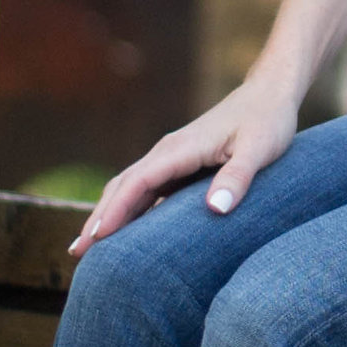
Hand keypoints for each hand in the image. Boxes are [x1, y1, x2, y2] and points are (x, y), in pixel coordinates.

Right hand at [70, 75, 302, 252]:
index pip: (138, 182)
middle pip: (123, 186)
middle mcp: (167, 152)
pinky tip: (123, 231)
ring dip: (108, 214)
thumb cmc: (267, 121)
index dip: (116, 211)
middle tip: (77, 252)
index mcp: (180, 149)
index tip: (96, 238)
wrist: (269, 94)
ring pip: (130, 187)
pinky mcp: (179, 164)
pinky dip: (128, 208)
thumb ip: (237, 178)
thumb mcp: (259, 150)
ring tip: (87, 247)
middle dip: (100, 217)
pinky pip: (146, 189)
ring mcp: (171, 158)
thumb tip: (215, 210)